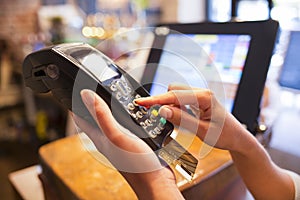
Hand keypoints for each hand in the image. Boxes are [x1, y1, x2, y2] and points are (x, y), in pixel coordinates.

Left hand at [73, 89, 182, 198]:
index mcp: (100, 138)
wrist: (156, 181)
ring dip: (114, 109)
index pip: (81, 119)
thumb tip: (86, 95)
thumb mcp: (116, 135)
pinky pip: (130, 125)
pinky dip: (131, 116)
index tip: (75, 91)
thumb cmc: (136, 164)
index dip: (76, 105)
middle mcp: (110, 139)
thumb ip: (102, 115)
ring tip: (116, 96)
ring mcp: (123, 141)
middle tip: (97, 89)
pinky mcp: (136, 142)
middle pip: (97, 118)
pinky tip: (137, 112)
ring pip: (115, 121)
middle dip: (96, 104)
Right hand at [135, 84, 249, 152]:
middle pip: (173, 91)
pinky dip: (175, 108)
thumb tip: (163, 110)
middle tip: (156, 116)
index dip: (156, 100)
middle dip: (162, 102)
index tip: (141, 102)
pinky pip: (181, 100)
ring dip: (169, 106)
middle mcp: (201, 93)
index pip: (174, 95)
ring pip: (176, 95)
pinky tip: (179, 119)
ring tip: (173, 121)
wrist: (237, 138)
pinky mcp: (198, 101)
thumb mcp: (202, 130)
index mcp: (204, 97)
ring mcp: (200, 96)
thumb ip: (182, 120)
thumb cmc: (225, 135)